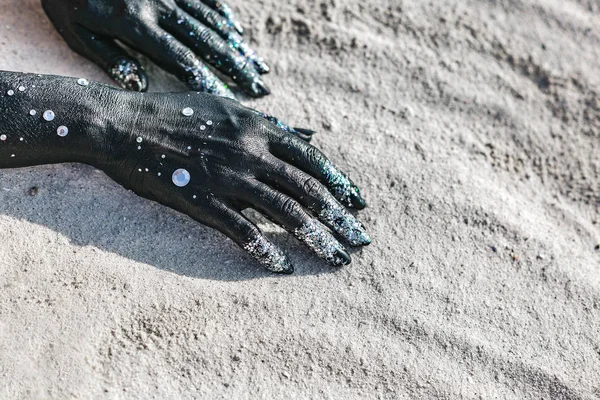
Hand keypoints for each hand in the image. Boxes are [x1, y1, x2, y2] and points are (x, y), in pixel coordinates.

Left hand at [41, 0, 269, 97]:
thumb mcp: (76, 29)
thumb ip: (110, 57)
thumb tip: (141, 85)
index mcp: (135, 25)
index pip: (181, 59)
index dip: (209, 81)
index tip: (231, 100)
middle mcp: (159, 6)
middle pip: (207, 42)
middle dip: (237, 67)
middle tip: (261, 86)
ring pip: (211, 20)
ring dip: (237, 45)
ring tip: (258, 65)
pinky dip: (223, 15)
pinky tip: (236, 31)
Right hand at [97, 91, 369, 272]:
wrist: (124, 125)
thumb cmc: (177, 114)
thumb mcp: (231, 109)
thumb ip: (273, 125)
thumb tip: (312, 135)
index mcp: (259, 128)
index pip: (312, 160)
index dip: (340, 184)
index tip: (360, 206)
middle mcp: (251, 151)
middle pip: (308, 189)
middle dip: (339, 218)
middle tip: (360, 242)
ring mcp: (228, 176)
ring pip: (284, 212)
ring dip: (315, 238)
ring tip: (336, 258)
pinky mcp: (202, 200)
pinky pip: (241, 230)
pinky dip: (265, 249)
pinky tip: (283, 266)